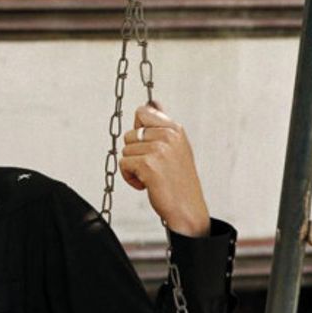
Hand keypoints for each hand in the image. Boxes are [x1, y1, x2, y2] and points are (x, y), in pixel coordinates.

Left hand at [119, 102, 210, 237]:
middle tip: (154, 166)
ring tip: (152, 177)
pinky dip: (130, 177)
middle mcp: (169, 136)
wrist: (188, 210)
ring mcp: (159, 149)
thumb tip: (152, 102)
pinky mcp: (148, 164)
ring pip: (125, 150)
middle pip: (130, 133)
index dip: (139, 130)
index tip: (150, 146)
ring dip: (133, 167)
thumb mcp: (175, 147)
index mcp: (175, 129)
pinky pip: (123, 164)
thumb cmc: (178, 180)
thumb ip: (161, 125)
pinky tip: (146, 185)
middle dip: (135, 152)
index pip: (142, 111)